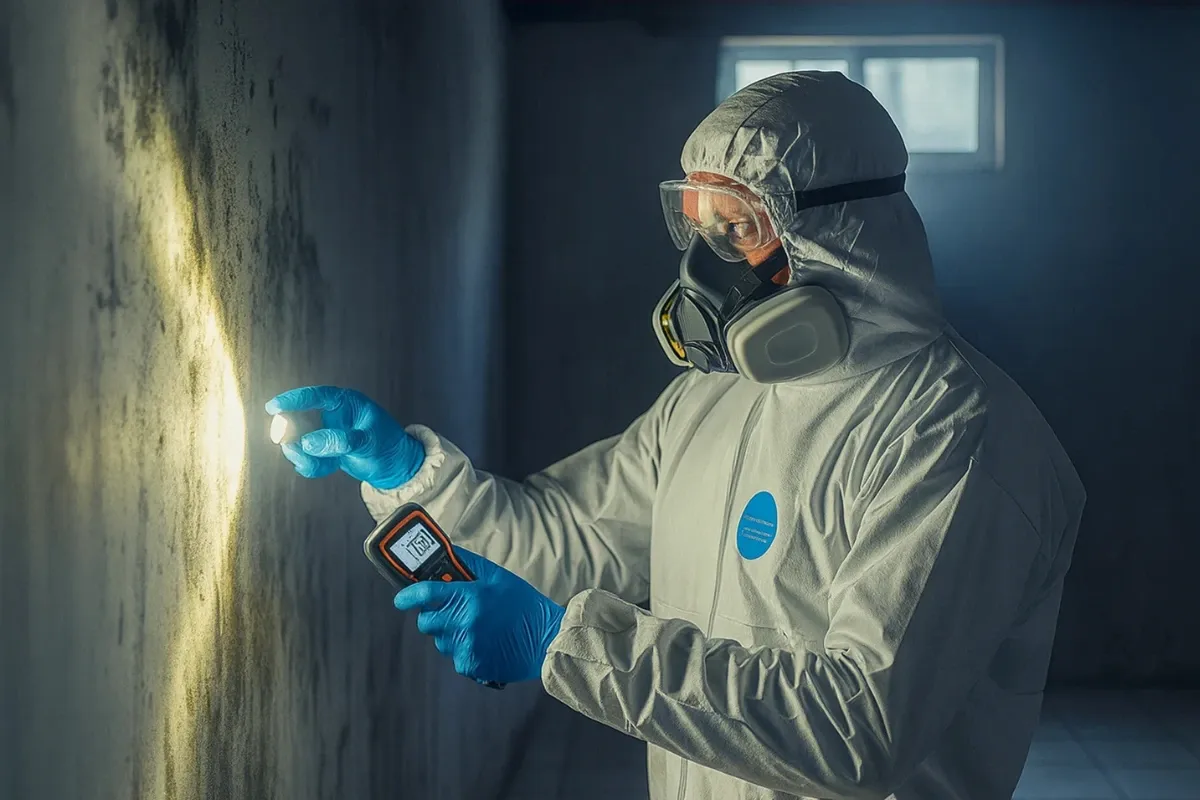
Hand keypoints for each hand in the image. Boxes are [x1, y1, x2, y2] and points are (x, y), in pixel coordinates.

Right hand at [265, 386, 423, 490]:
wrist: (396, 466)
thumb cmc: (388, 444)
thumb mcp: (368, 441)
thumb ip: (340, 441)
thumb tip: (308, 443)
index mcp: (347, 403)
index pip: (317, 396)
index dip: (294, 400)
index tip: (273, 407)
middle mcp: (334, 415)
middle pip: (301, 418)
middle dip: (291, 433)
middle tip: (286, 444)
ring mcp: (328, 433)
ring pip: (301, 440)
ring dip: (300, 453)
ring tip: (309, 462)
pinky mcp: (326, 451)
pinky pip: (309, 457)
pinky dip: (311, 465)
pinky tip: (322, 468)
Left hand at [393, 548, 565, 684]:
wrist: (546, 638)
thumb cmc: (524, 604)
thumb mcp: (498, 577)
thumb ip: (468, 565)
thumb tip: (445, 553)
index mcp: (468, 597)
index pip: (425, 594)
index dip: (407, 596)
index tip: (400, 599)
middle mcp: (463, 623)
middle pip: (426, 622)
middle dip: (432, 615)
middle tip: (449, 610)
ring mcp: (466, 647)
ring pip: (440, 641)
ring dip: (449, 634)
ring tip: (473, 628)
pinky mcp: (471, 665)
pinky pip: (455, 656)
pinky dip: (464, 650)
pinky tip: (483, 643)